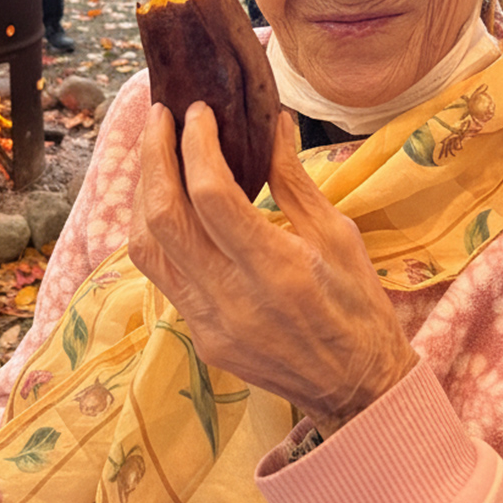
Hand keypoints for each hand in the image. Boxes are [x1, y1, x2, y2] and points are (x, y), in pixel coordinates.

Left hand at [130, 103, 416, 436]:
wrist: (357, 391)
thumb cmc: (358, 306)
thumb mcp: (338, 235)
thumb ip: (295, 179)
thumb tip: (273, 120)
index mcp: (276, 269)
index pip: (212, 195)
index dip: (196, 145)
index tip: (198, 111)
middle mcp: (232, 299)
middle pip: (164, 218)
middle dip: (153, 157)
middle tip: (160, 116)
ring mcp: (208, 323)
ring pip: (147, 248)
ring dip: (144, 193)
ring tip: (156, 152)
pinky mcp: (199, 337)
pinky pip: (162, 274)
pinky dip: (157, 230)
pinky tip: (170, 202)